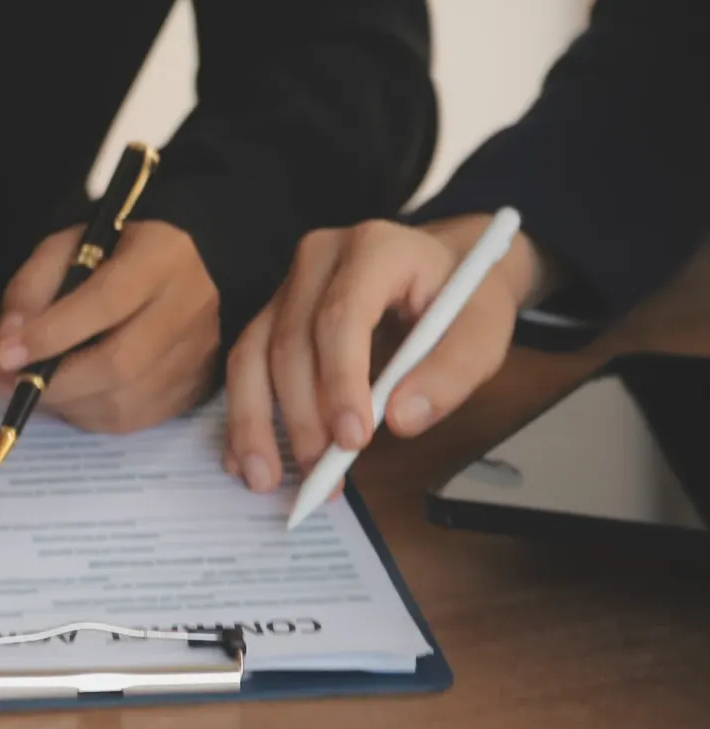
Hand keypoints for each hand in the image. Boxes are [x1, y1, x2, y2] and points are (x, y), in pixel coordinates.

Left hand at [0, 221, 219, 431]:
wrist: (192, 260)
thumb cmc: (122, 248)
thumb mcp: (70, 245)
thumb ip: (32, 287)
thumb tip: (8, 344)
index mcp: (161, 257)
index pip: (106, 302)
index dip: (50, 334)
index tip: (5, 353)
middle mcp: (190, 308)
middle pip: (120, 365)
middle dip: (55, 384)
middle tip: (12, 381)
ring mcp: (199, 353)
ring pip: (129, 402)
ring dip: (69, 405)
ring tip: (38, 390)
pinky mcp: (196, 386)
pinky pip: (139, 419)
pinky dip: (94, 417)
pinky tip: (73, 398)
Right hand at [222, 215, 546, 492]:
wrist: (442, 264)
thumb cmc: (464, 297)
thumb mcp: (485, 329)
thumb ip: (453, 371)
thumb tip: (400, 420)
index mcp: (375, 248)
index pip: (342, 316)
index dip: (341, 381)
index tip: (353, 440)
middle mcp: (318, 260)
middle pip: (291, 343)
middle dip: (303, 416)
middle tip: (322, 473)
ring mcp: (287, 287)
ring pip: (252, 356)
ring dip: (255, 423)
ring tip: (266, 480)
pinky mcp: (271, 315)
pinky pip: (243, 366)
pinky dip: (242, 417)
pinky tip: (246, 460)